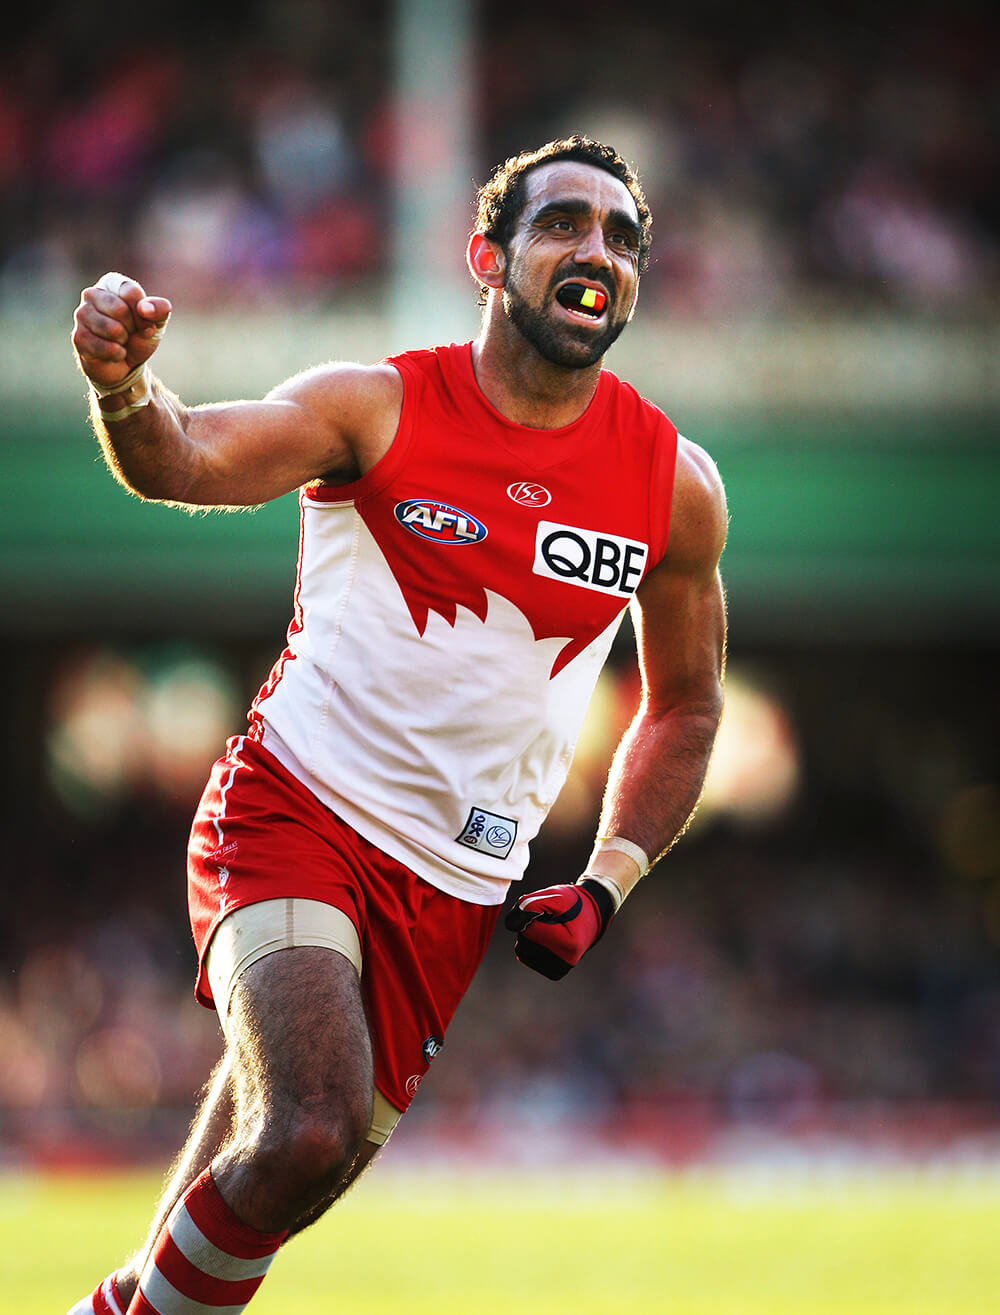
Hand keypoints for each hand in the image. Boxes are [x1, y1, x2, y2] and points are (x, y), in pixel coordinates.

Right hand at [72, 272, 171, 392]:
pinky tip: (114, 353)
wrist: (127, 363)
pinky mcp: (78, 337)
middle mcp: (92, 293)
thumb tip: (145, 309)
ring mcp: (81, 314)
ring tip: (121, 341)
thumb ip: (160, 309)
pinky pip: (104, 347)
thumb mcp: (157, 321)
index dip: (144, 314)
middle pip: (120, 310)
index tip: (146, 322)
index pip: (131, 292)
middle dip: (133, 328)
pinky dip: (117, 354)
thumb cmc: (139, 335)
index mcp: (112, 283)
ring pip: (112, 329)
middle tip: (130, 333)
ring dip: (123, 341)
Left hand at [504, 879, 615, 979]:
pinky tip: (547, 939)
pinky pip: (528, 959)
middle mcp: (565, 960)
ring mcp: (561, 968)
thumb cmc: (573, 903)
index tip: (548, 913)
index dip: (533, 916)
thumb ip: (527, 905)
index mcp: (567, 943)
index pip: (529, 930)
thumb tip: (510, 925)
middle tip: (549, 920)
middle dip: (530, 928)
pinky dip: (532, 947)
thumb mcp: (553, 896)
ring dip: (531, 937)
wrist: (593, 914)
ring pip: (523, 952)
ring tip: (549, 929)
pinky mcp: (555, 972)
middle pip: (524, 943)